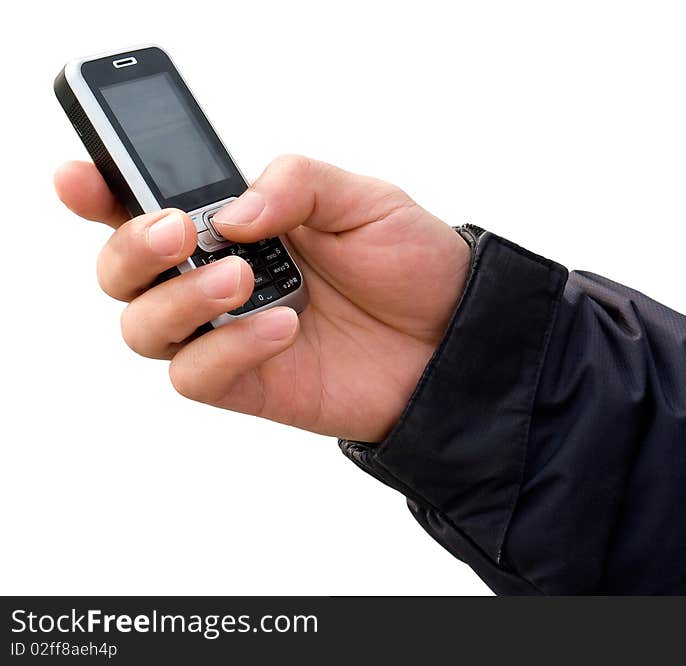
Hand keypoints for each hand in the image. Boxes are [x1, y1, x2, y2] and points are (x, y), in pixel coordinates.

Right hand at [54, 155, 470, 441]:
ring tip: (241, 277)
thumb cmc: (412, 263)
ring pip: (143, 327)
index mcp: (237, 225)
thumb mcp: (363, 199)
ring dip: (177, 299)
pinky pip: (196, 375)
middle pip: (124, 272)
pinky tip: (282, 326)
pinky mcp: (250, 384)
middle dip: (131, 249)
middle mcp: (222, 278)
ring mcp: (231, 334)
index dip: (100, 193)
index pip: (148, 208)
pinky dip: (227, 348)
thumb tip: (231, 210)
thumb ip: (294, 183)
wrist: (455, 336)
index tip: (81, 178)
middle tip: (180, 230)